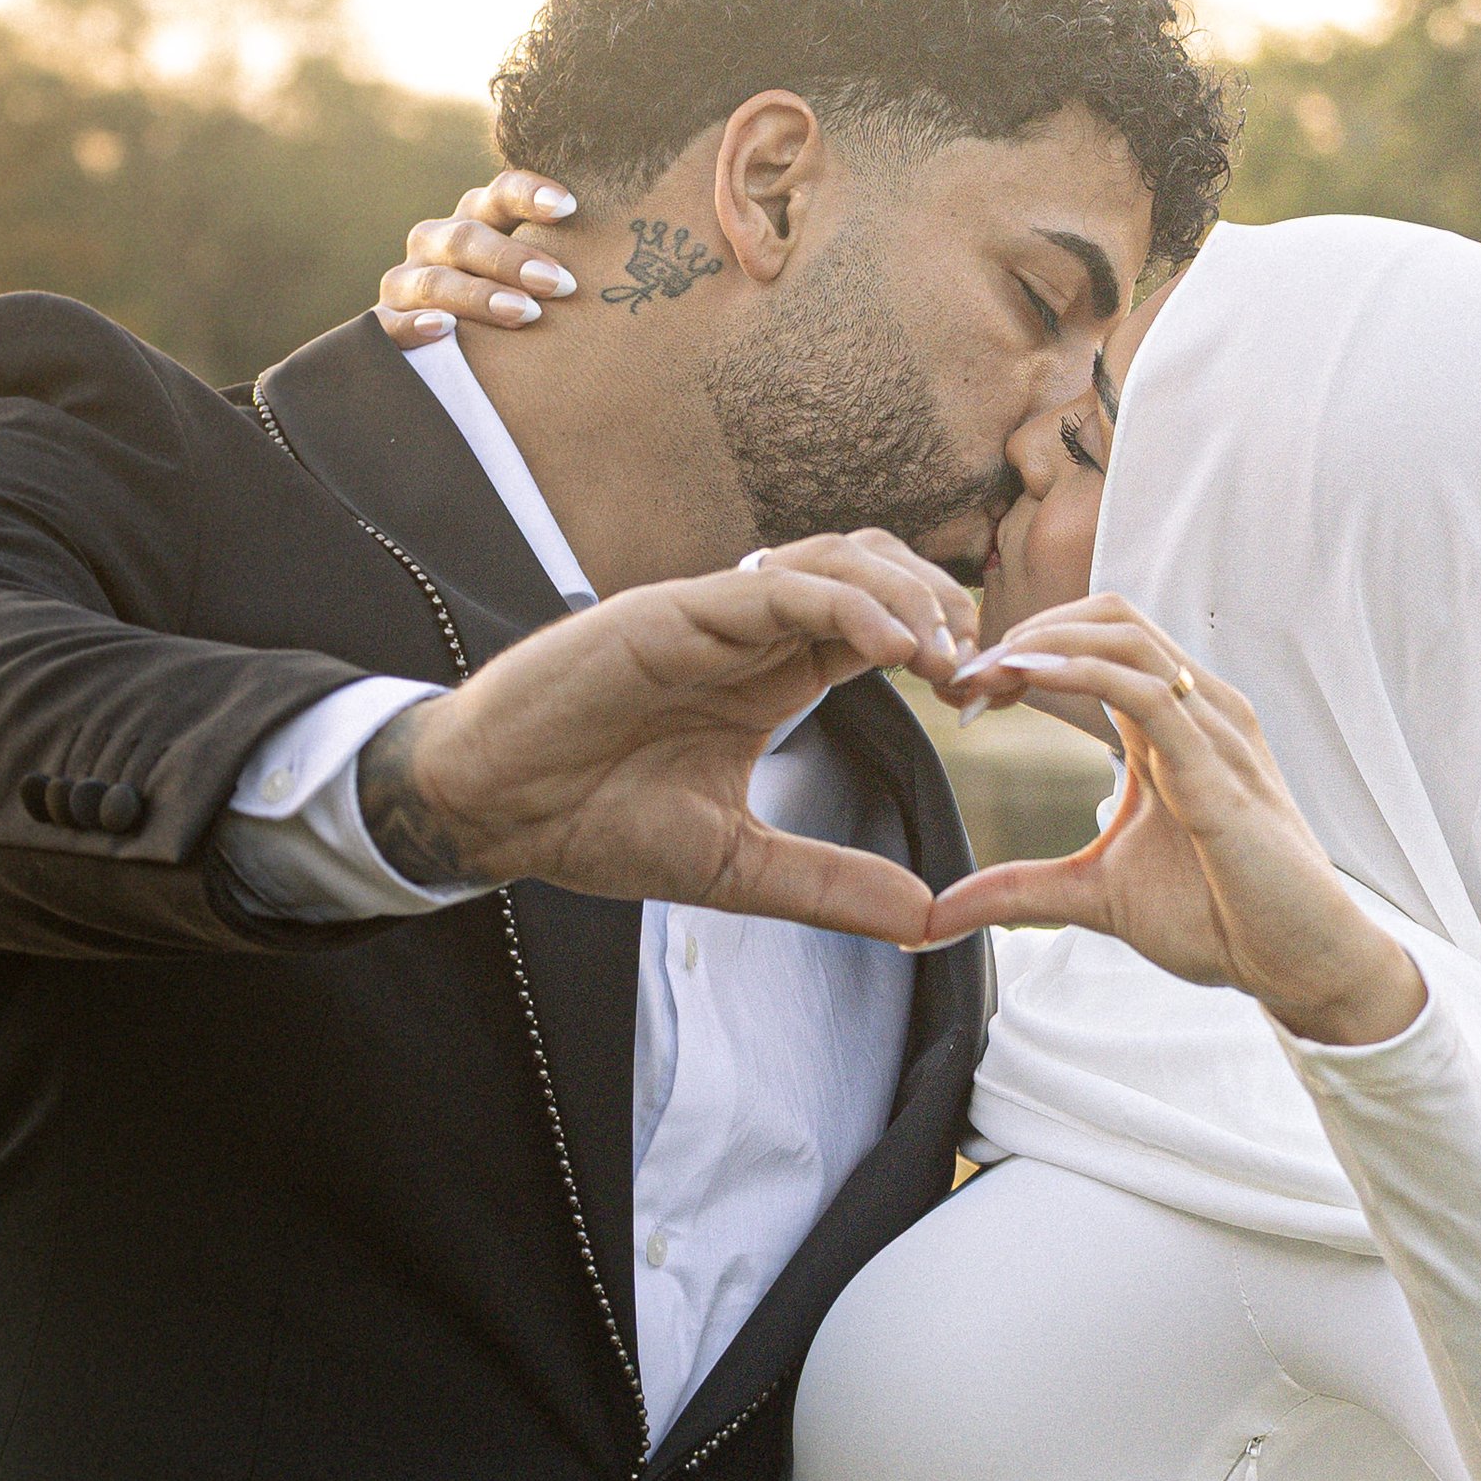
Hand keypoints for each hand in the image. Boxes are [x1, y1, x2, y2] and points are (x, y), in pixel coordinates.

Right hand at [359, 533, 976, 934]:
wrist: (493, 809)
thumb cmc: (594, 823)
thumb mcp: (736, 867)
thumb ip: (828, 883)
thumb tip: (927, 919)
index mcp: (771, 675)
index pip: (882, 631)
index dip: (946, 650)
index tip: (987, 703)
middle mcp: (750, 632)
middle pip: (877, 574)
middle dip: (944, 611)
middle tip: (986, 676)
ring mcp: (714, 614)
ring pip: (839, 561)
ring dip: (909, 598)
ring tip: (949, 658)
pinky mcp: (676, 610)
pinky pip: (781, 586)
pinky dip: (849, 603)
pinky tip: (893, 645)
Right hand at [378, 171, 578, 345]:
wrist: (433, 355)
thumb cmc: (512, 311)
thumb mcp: (535, 282)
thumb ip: (572, 262)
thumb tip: (657, 248)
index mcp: (477, 220)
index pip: (501, 194)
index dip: (531, 195)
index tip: (571, 208)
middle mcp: (438, 242)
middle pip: (469, 236)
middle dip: (515, 258)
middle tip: (562, 284)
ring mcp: (407, 282)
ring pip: (436, 279)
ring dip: (481, 295)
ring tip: (525, 314)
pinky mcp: (384, 325)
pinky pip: (390, 324)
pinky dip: (415, 325)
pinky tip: (444, 331)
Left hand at [926, 598, 1426, 1045]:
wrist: (1298, 962)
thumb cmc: (1219, 918)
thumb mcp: (1095, 897)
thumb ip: (1019, 892)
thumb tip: (932, 917)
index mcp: (1171, 725)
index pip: (1093, 644)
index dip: (1021, 651)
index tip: (960, 692)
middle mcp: (1196, 711)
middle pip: (1107, 618)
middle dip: (1025, 631)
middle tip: (960, 676)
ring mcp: (1212, 732)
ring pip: (1125, 636)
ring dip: (1042, 642)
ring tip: (983, 672)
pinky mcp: (1218, 771)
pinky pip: (1149, 693)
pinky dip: (1082, 672)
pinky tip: (1028, 677)